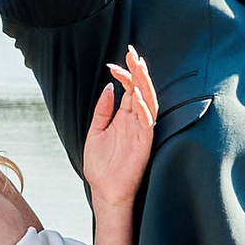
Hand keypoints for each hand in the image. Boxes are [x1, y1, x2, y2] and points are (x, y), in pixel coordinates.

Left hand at [81, 47, 159, 214]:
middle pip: (141, 90)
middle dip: (138, 72)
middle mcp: (135, 121)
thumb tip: (108, 88)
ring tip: (138, 68)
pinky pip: (148, 123)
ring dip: (144, 85)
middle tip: (132, 53)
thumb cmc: (101, 165)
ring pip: (148, 102)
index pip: (129, 89)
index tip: (113, 65)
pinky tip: (139, 97)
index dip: (123, 75)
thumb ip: (102, 111)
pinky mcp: (144, 144)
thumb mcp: (96, 133)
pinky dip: (145, 110)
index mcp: (124, 117)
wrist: (105, 191)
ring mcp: (141, 131)